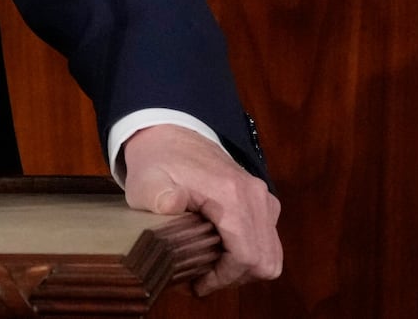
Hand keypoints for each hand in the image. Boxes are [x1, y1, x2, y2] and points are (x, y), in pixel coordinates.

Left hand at [121, 124, 281, 295]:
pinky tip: (220, 253)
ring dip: (244, 269)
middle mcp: (256, 196)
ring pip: (271, 254)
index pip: (247, 256)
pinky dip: (250, 254)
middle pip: (265, 260)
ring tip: (211, 268)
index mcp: (231, 195)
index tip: (198, 284)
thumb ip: (156, 195)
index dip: (224, 278)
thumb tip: (171, 204)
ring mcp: (262, 198)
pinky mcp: (261, 200)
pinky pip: (267, 240)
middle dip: (235, 278)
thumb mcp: (146, 180)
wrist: (171, 132)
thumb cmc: (158, 160)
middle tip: (204, 279)